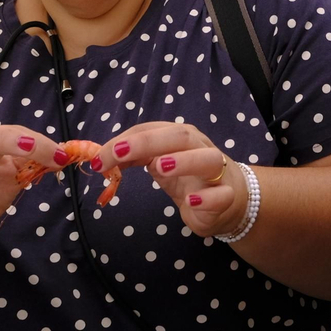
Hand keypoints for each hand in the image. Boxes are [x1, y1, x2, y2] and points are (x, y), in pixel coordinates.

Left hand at [97, 122, 245, 238]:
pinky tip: (191, 201)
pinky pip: (221, 195)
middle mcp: (200, 148)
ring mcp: (217, 172)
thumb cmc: (189, 177)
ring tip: (161, 167)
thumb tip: (103, 156)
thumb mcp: (159, 164)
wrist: (230, 200)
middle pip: (180, 136)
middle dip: (148, 141)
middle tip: (119, 152)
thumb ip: (135, 157)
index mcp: (181, 136)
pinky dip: (207, 197)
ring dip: (185, 161)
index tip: (100, 156)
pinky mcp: (226, 198)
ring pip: (208, 159)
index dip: (126, 140)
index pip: (153, 129)